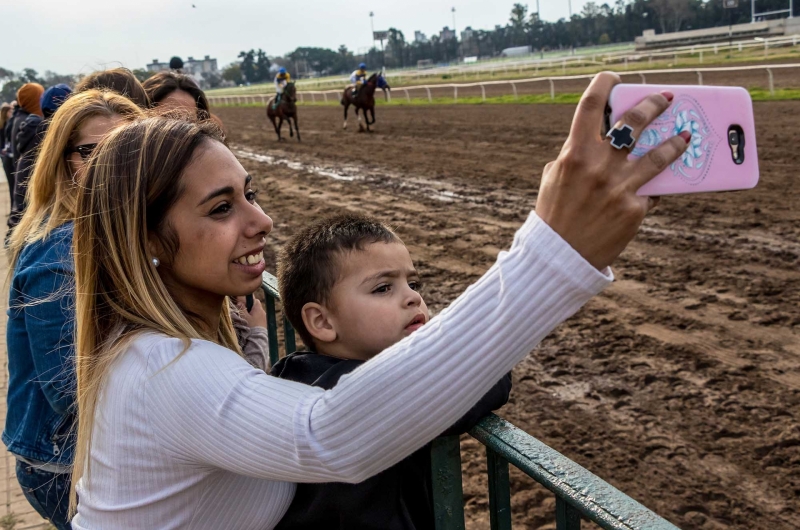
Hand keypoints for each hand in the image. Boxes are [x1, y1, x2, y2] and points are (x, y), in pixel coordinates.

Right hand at [235, 295, 266, 328]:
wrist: (258, 339)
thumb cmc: (250, 326)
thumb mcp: (244, 317)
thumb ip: (242, 308)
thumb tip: (240, 302)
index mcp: (258, 308)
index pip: (255, 300)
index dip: (249, 300)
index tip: (243, 304)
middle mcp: (263, 312)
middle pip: (256, 307)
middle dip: (250, 308)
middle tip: (244, 313)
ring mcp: (265, 318)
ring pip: (258, 313)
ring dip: (253, 315)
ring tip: (247, 320)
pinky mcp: (265, 324)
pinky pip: (260, 319)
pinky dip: (256, 320)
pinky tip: (251, 325)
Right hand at [535, 72, 689, 270]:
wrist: (559, 256)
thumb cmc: (555, 214)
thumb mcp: (554, 177)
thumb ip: (574, 154)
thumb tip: (599, 138)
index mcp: (574, 153)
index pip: (591, 105)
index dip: (604, 83)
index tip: (614, 77)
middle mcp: (599, 166)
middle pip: (634, 121)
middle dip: (654, 103)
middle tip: (666, 98)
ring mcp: (619, 187)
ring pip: (658, 154)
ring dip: (675, 141)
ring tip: (686, 136)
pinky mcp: (634, 209)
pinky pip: (652, 190)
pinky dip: (654, 187)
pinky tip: (660, 186)